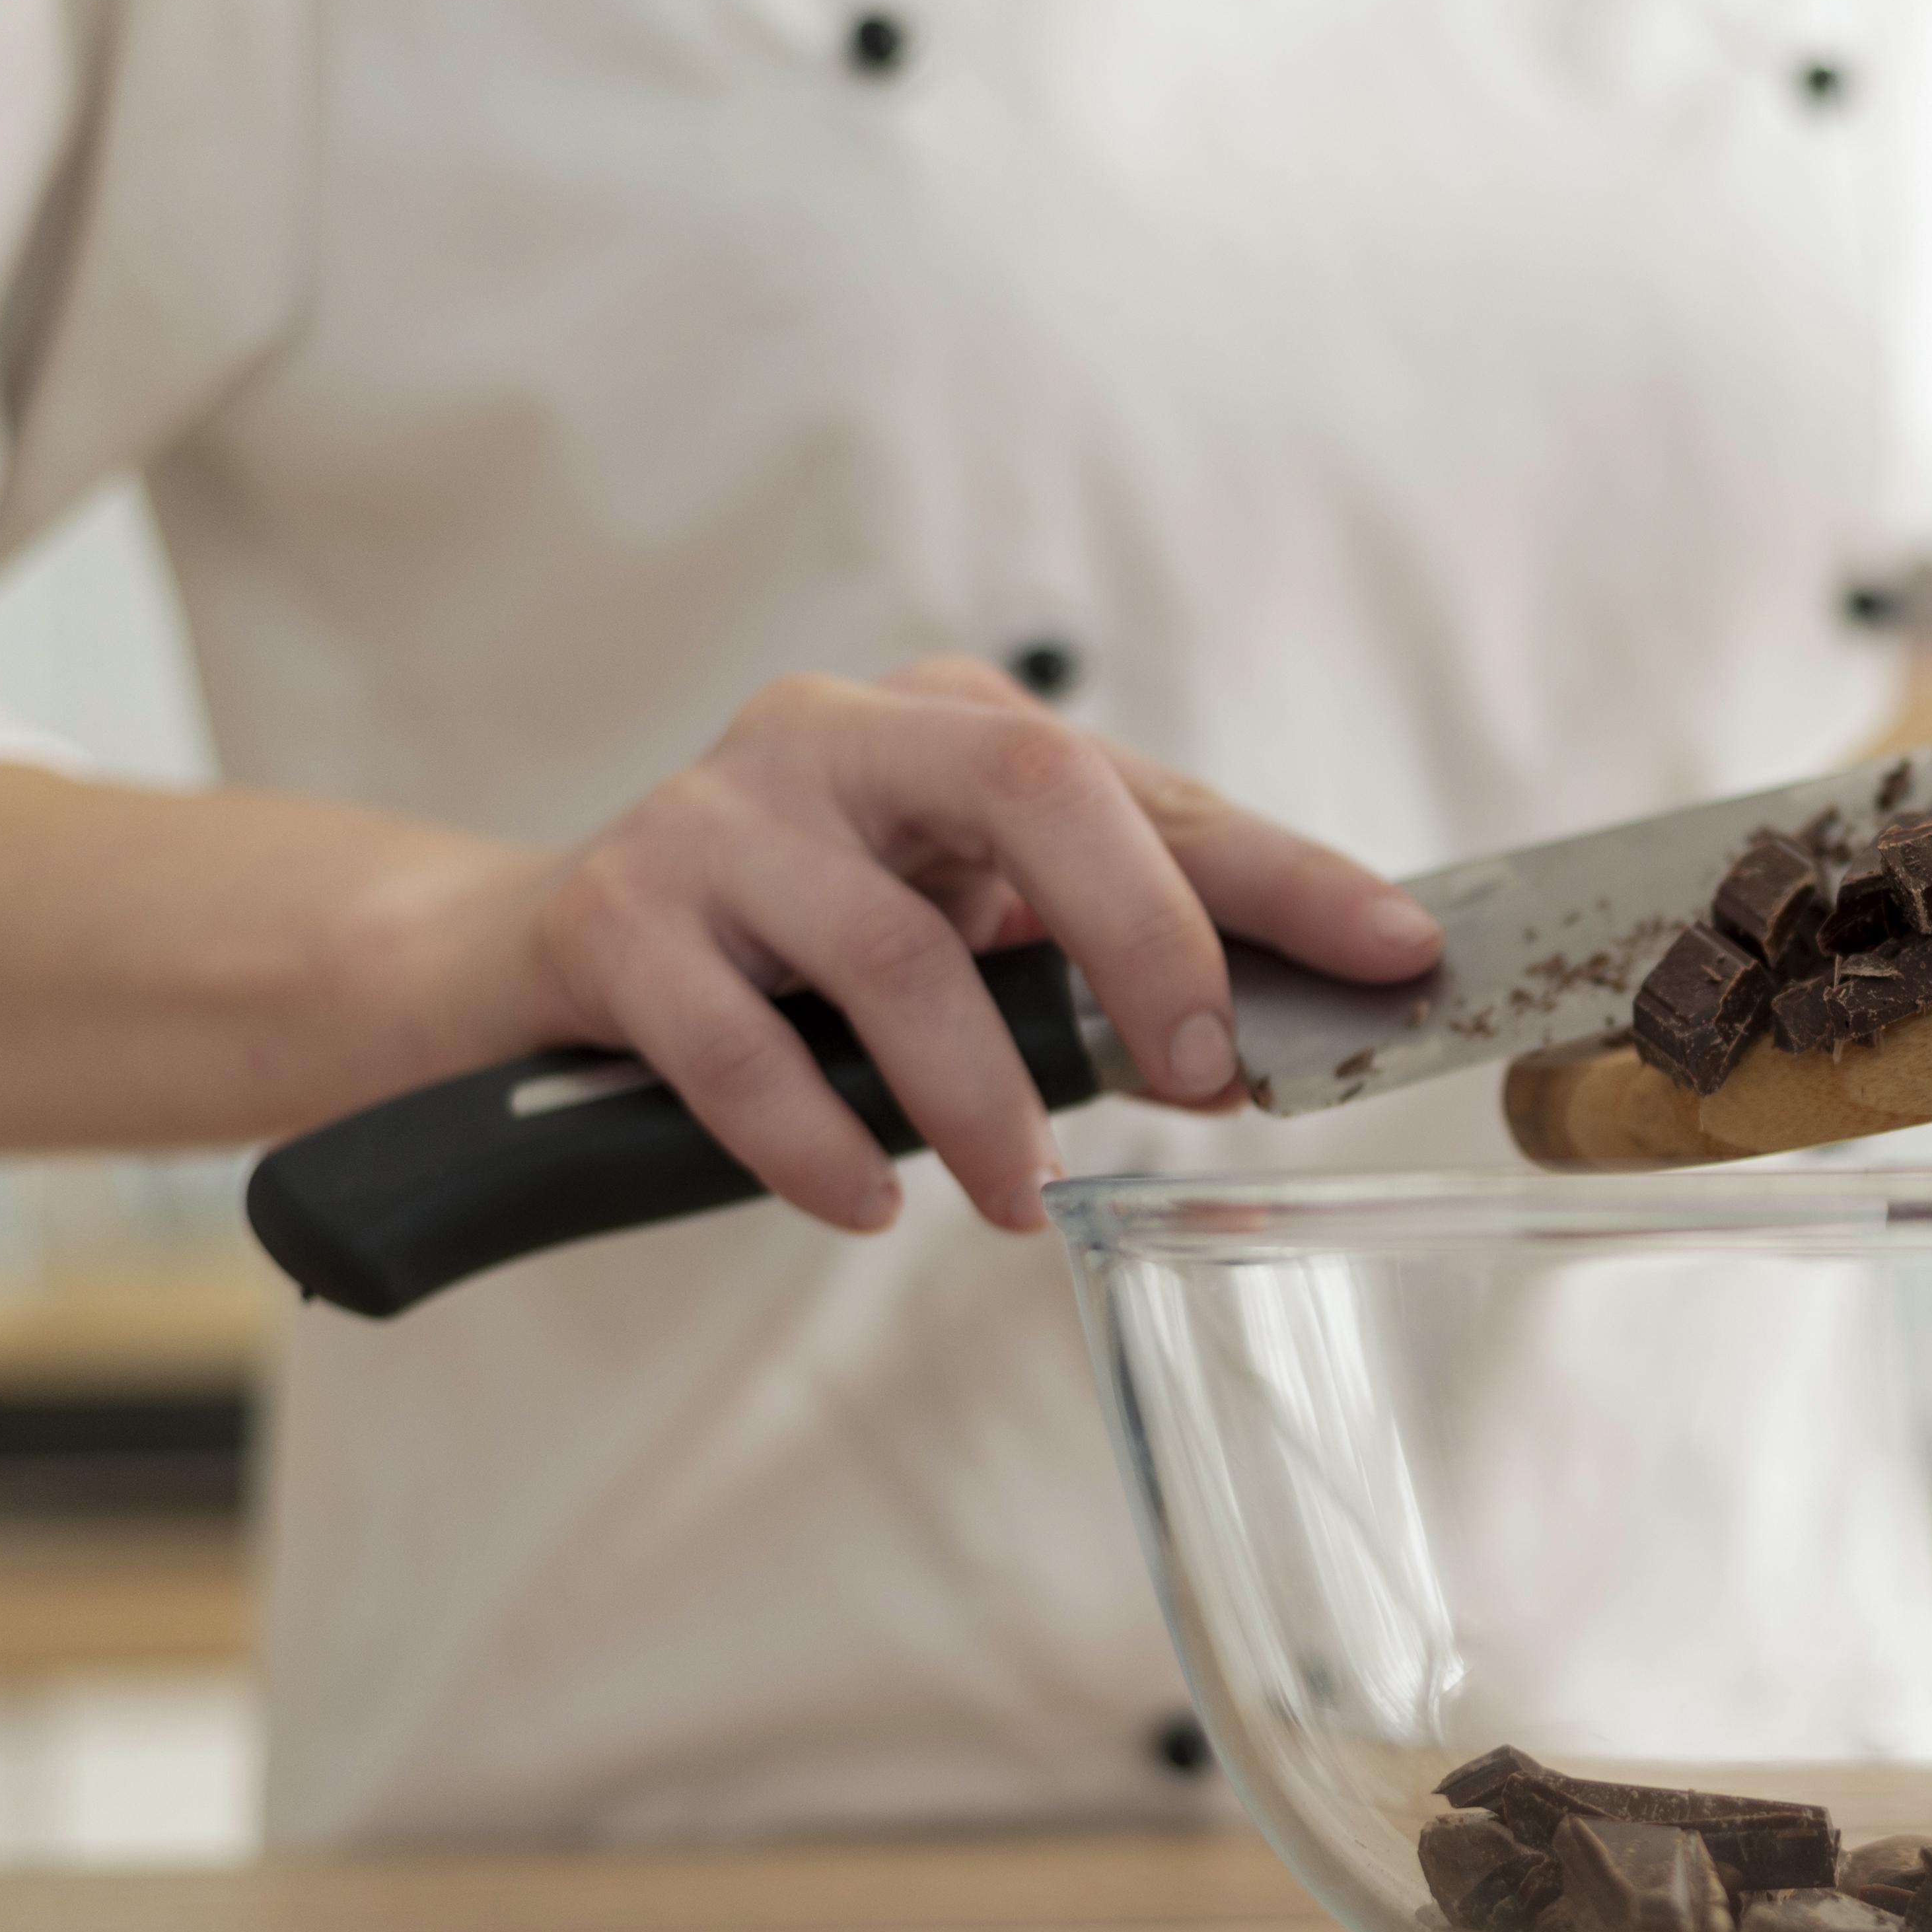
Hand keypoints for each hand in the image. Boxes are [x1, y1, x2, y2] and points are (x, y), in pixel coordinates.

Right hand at [500, 658, 1438, 1235]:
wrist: (534, 964)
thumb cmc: (791, 954)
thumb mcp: (954, 931)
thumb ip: (1083, 970)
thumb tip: (1235, 1063)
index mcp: (951, 725)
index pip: (1152, 792)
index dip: (1284, 875)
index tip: (1397, 950)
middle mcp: (838, 735)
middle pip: (1037, 791)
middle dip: (1147, 937)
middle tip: (1198, 1072)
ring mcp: (717, 818)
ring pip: (895, 950)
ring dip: (983, 1099)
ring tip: (1022, 1199)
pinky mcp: (615, 922)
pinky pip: (744, 1047)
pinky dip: (822, 1144)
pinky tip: (870, 1206)